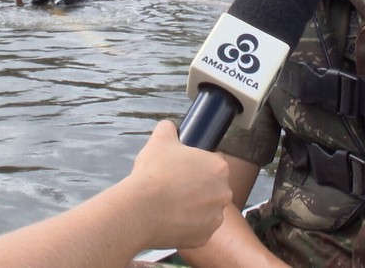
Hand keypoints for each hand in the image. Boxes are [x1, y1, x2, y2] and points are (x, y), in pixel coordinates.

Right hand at [125, 121, 231, 249]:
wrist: (140, 210)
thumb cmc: (153, 173)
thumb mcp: (160, 140)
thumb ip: (169, 128)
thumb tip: (169, 127)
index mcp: (219, 167)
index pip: (214, 162)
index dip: (197, 165)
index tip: (183, 169)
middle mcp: (224, 193)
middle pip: (213, 187)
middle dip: (198, 187)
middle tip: (175, 186)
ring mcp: (215, 217)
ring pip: (207, 209)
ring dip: (194, 207)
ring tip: (170, 204)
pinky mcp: (204, 237)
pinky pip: (198, 229)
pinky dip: (187, 226)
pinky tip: (170, 219)